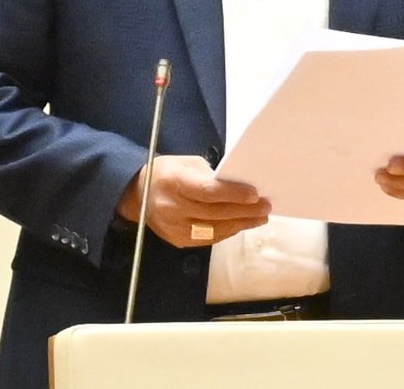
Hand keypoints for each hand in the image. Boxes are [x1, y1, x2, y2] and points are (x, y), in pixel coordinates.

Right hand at [115, 155, 268, 247]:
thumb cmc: (167, 172)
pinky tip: (241, 225)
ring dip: (241, 224)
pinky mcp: (178, 241)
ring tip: (260, 218)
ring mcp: (175, 228)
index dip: (233, 194)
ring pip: (215, 230)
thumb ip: (209, 175)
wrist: (137, 195)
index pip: (208, 191)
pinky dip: (227, 232)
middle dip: (244, 210)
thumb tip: (237, 187)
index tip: (255, 194)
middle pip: (215, 213)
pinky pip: (208, 239)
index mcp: (174, 182)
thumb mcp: (186, 163)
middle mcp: (172, 207)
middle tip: (266, 207)